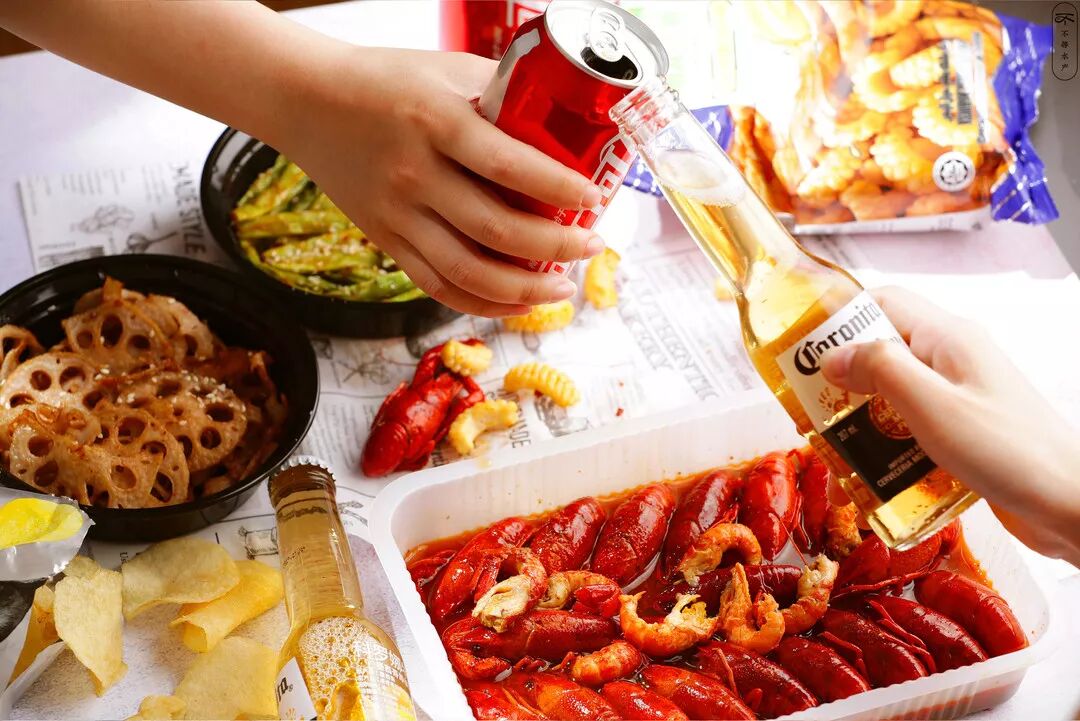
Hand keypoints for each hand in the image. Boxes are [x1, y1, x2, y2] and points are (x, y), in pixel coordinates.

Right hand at [279, 47, 604, 315]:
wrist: (307, 102)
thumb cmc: (386, 80)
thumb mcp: (448, 70)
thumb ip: (502, 96)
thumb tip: (566, 126)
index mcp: (436, 121)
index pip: (509, 164)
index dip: (559, 188)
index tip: (595, 198)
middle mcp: (415, 173)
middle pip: (497, 229)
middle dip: (557, 246)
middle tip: (592, 245)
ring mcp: (397, 213)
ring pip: (468, 271)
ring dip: (525, 289)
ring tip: (563, 287)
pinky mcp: (386, 239)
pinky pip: (437, 285)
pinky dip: (482, 302)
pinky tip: (517, 301)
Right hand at [820, 286, 1079, 564]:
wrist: (1072, 506)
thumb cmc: (1009, 453)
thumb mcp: (932, 407)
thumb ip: (880, 372)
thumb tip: (831, 357)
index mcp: (948, 339)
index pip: (882, 302)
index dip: (838, 319)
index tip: (802, 351)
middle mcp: (954, 360)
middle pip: (882, 348)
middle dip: (842, 376)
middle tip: (810, 408)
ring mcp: (962, 396)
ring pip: (894, 391)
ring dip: (861, 414)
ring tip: (835, 444)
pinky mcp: (965, 431)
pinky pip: (912, 424)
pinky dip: (887, 441)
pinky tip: (874, 468)